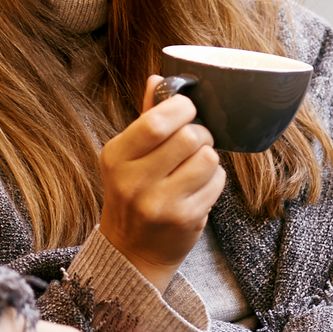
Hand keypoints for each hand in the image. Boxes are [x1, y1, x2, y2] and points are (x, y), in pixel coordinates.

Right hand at [98, 76, 226, 291]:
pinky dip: (214, 179)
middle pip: (189, 137)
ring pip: (207, 158)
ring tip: (195, 166)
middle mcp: (134, 181)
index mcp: (116, 157)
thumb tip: (158, 78)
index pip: (156, 121)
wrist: (132, 252)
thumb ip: (146, 117)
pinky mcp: (185, 219)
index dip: (181, 109)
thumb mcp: (128, 157)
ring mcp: (159, 203)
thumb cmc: (133, 195)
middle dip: (200, 133)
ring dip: (208, 157)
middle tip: (195, 141)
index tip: (187, 110)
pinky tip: (198, 187)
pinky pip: (216, 182)